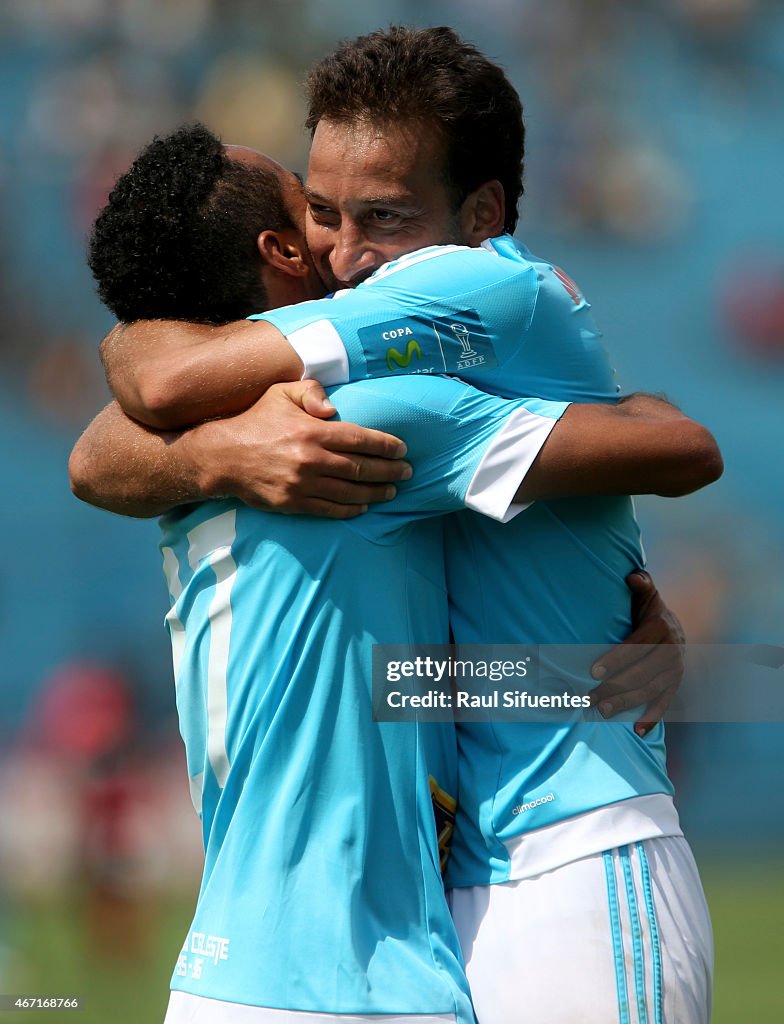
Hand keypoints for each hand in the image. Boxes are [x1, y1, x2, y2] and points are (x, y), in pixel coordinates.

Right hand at [184, 380, 411, 518]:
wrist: (222, 456)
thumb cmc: (256, 420)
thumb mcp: (281, 393)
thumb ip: (312, 392)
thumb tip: (334, 409)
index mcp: (312, 430)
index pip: (360, 439)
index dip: (386, 446)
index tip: (402, 449)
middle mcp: (311, 459)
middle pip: (361, 468)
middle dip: (389, 471)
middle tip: (406, 472)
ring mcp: (302, 484)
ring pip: (349, 492)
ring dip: (375, 493)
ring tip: (391, 491)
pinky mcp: (293, 503)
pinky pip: (329, 509)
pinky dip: (350, 509)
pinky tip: (364, 507)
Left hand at [589, 570, 684, 734]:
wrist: (676, 626)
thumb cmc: (649, 610)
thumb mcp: (647, 595)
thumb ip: (641, 585)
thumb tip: (632, 576)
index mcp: (660, 628)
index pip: (637, 646)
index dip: (616, 659)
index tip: (593, 671)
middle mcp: (672, 651)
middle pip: (642, 673)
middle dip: (615, 687)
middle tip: (589, 698)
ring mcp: (675, 670)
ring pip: (651, 690)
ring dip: (627, 703)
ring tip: (602, 712)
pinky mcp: (675, 684)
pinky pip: (665, 703)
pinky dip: (652, 718)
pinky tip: (637, 731)